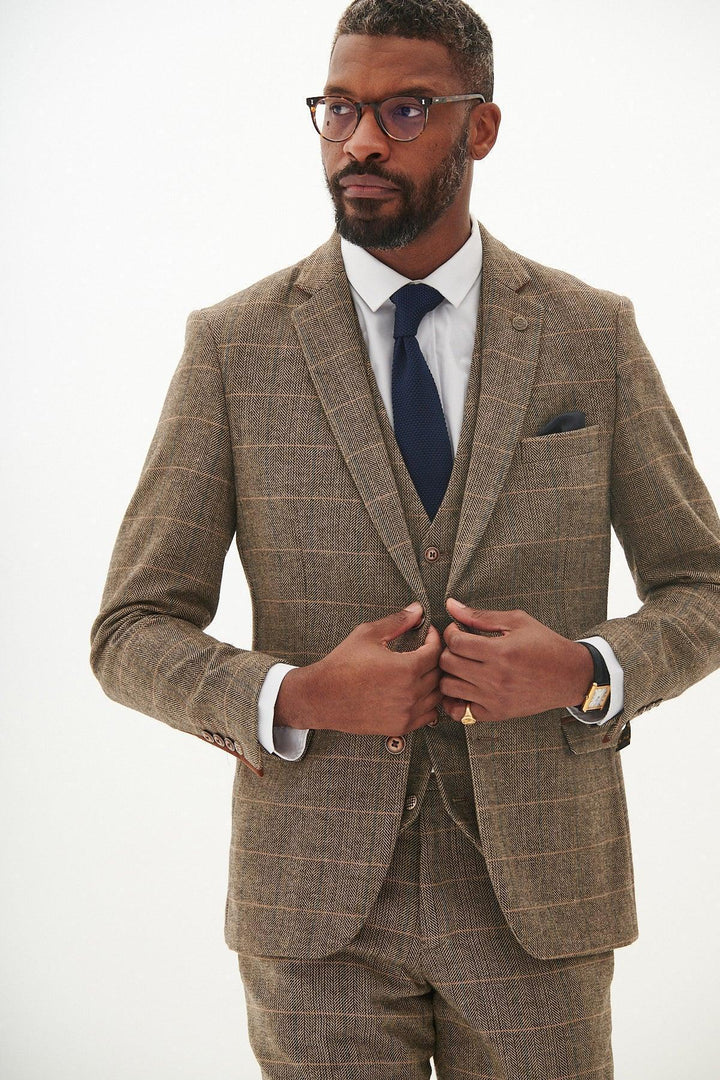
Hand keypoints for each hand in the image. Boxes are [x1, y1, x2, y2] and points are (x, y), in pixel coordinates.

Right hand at [275, 602, 441, 735]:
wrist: (321, 697)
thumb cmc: (342, 664)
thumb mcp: (367, 634)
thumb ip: (397, 622)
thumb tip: (418, 609)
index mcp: (405, 668)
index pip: (436, 652)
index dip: (435, 639)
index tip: (428, 633)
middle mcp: (410, 693)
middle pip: (439, 673)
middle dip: (435, 658)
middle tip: (426, 649)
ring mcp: (406, 713)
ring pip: (437, 695)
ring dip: (434, 681)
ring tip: (423, 670)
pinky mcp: (400, 727)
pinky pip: (429, 715)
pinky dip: (428, 702)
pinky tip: (417, 691)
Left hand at [439, 598, 593, 722]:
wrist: (570, 676)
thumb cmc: (544, 644)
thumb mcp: (516, 622)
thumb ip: (480, 615)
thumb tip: (450, 605)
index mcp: (501, 652)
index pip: (455, 642)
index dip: (450, 632)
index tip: (457, 630)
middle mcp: (495, 678)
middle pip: (447, 664)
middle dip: (447, 650)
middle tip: (458, 647)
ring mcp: (494, 699)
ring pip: (448, 687)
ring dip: (449, 674)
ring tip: (460, 665)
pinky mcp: (496, 714)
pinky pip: (459, 712)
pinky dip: (454, 699)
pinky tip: (463, 687)